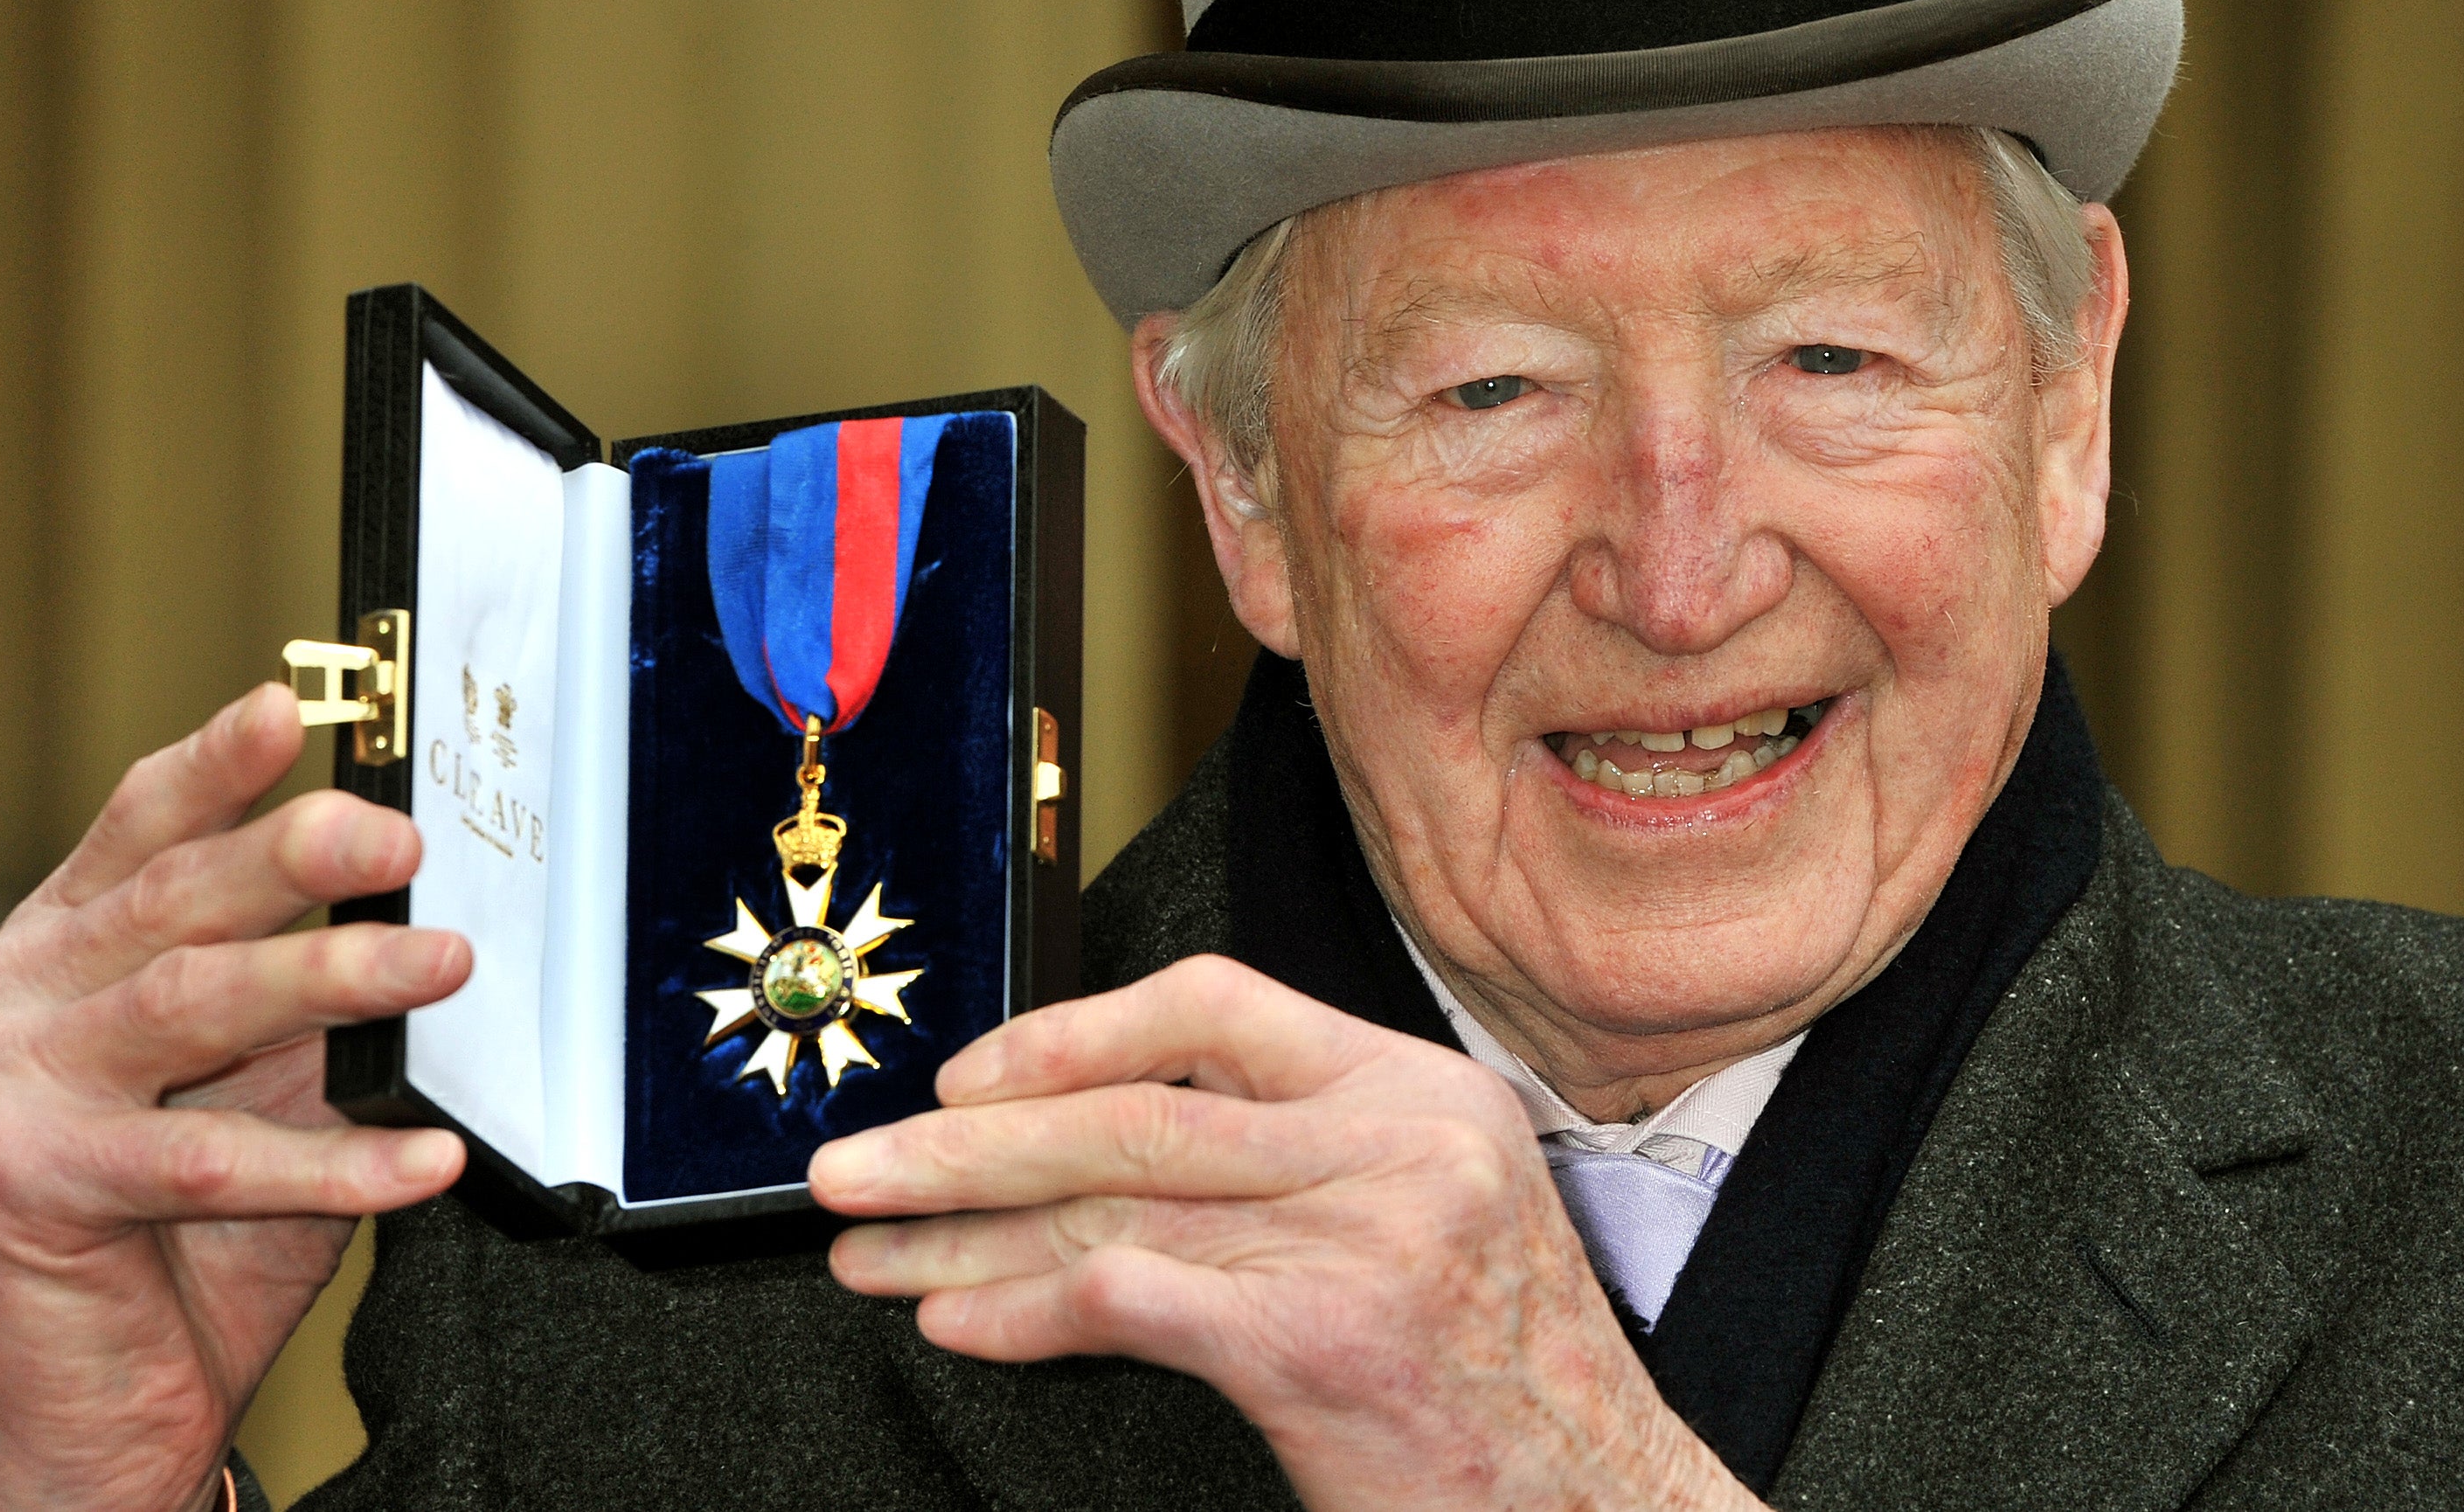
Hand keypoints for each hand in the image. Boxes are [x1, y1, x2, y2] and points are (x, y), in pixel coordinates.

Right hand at [0, 686, 470, 1511]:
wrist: (99, 1405)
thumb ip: (314, 1006)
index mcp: (66, 941)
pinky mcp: (16, 1181)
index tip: (295, 707)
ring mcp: (2, 1083)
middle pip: (174, 896)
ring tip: (445, 965)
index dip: (221, 764)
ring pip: (188, 1003)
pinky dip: (332, 1161)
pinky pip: (205, 1161)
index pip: (143, 824)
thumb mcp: (269, 1087)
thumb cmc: (195, 1231)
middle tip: (404, 843)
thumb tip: (429, 920)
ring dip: (331, 979)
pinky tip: (425, 1158)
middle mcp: (16, 992)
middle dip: (298, 856)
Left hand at [814, 956, 1760, 1511]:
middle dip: (970, 1138)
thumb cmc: (1508, 1377)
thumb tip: (1103, 1141)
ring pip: (1111, 1201)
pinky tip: (959, 1321)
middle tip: (861, 1163)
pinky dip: (1022, 1308)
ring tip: (871, 1246)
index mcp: (1418, 1089)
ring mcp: (1357, 1236)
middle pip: (1132, 1108)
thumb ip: (1299, 1153)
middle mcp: (1393, 1141)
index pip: (1214, 1001)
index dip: (1073, 1029)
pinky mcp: (1315, 1342)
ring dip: (962, 1230)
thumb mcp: (1434, 1212)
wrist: (1602, 1505)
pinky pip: (1126, 1298)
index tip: (976, 1075)